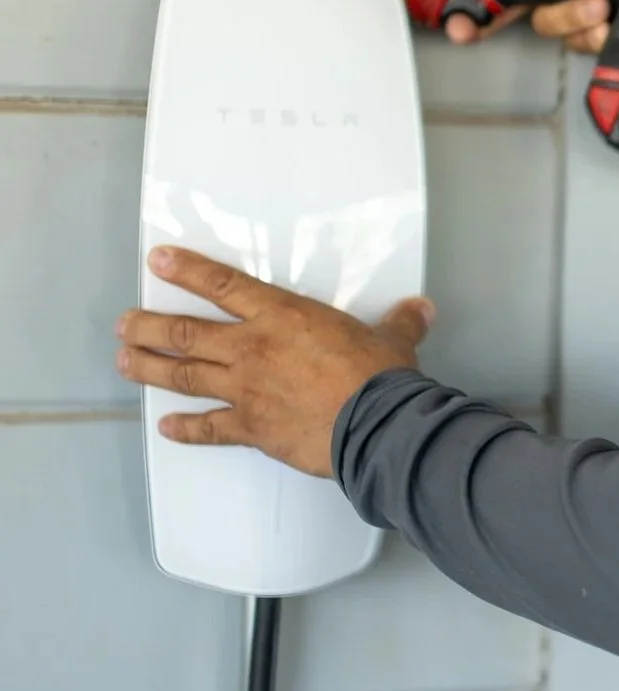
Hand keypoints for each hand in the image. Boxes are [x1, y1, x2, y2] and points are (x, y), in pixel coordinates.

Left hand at [115, 247, 434, 478]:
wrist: (377, 425)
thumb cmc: (380, 378)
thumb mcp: (394, 340)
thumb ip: (400, 323)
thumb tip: (420, 311)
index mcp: (283, 317)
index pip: (224, 286)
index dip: (188, 271)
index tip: (159, 261)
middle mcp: (253, 349)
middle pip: (185, 333)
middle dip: (149, 326)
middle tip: (126, 323)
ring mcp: (247, 390)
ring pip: (183, 375)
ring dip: (150, 368)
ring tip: (126, 360)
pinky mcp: (251, 429)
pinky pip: (209, 428)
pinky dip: (186, 428)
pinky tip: (167, 426)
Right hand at [442, 0, 618, 50]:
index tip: (463, 18)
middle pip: (536, 11)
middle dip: (555, 11)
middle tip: (588, 5)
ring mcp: (595, 27)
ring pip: (560, 31)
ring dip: (578, 22)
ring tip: (608, 10)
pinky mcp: (611, 53)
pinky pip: (588, 50)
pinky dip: (599, 40)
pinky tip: (618, 29)